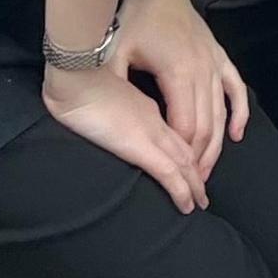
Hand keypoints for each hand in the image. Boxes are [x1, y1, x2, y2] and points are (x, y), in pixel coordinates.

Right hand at [44, 64, 207, 213]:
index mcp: (145, 106)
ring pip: (183, 163)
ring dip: (193, 185)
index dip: (186, 150)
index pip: (174, 132)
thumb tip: (108, 117)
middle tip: (202, 192)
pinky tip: (187, 205)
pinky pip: (168, 173)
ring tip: (199, 203)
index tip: (190, 167)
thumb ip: (111, 105)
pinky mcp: (139, 145)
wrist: (76, 71)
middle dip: (196, 171)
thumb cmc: (79, 78)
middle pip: (185, 149)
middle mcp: (154, 119)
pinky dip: (181, 191)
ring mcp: (150, 132)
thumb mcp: (100, 92)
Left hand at [116, 0, 244, 181]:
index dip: (179, 156)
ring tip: (206, 173)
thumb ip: (113, 84)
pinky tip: (236, 134)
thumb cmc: (133, 18)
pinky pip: (236, 90)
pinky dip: (239, 114)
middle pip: (205, 127)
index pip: (184, 127)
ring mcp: (214, 65)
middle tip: (190, 188)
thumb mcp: (113, 52)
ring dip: (216, 146)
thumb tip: (99, 110)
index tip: (172, 178)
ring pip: (221, 115)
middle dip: (198, 160)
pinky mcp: (219, 58)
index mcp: (178, 74)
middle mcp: (203, 72)